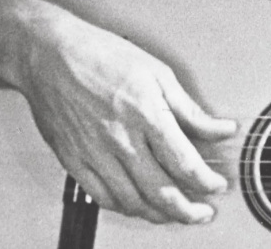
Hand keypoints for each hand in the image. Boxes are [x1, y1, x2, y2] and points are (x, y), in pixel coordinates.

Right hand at [18, 18, 237, 224]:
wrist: (49, 55)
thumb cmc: (102, 56)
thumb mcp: (158, 73)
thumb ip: (190, 110)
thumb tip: (221, 129)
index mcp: (146, 114)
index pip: (184, 163)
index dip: (206, 182)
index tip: (218, 186)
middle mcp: (121, 139)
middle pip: (161, 191)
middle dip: (189, 210)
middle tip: (203, 213)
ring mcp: (95, 154)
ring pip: (132, 201)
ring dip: (160, 215)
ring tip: (176, 213)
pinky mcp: (74, 162)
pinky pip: (103, 198)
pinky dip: (126, 208)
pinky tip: (139, 205)